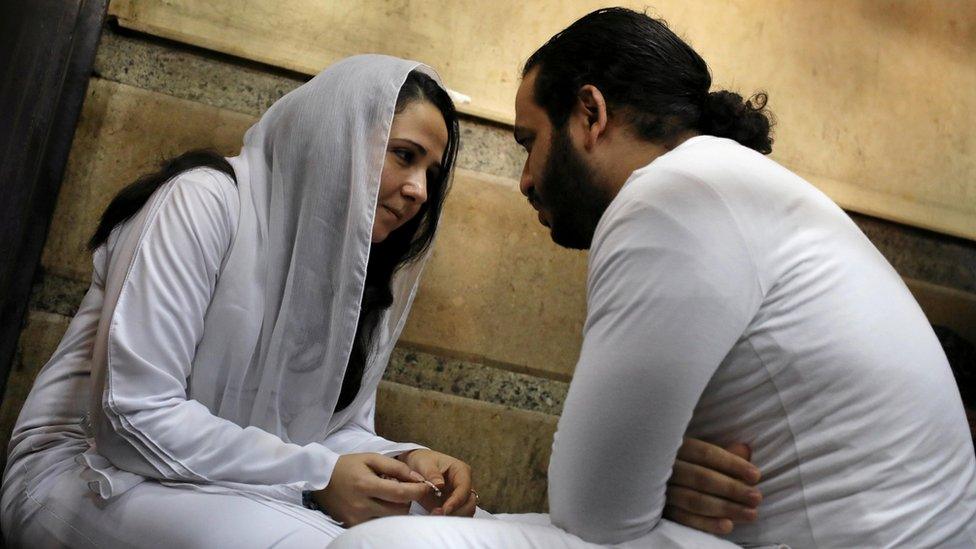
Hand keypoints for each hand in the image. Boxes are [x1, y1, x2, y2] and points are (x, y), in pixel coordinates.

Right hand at [312, 453, 429, 526]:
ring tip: (389, 496)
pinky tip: (380, 504)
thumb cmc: (347, 466)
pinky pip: (378, 524)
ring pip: (391, 520)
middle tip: (404, 489)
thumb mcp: (371, 458)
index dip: (418, 491)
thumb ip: (396, 467)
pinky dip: (385, 515)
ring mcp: (356, 518)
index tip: (428, 487)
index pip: (400, 493)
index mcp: (366, 485)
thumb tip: (417, 478)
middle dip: (408, 500)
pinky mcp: (353, 525)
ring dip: (397, 509)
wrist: (320, 479)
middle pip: (399, 510)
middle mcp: (361, 504)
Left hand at [398, 448, 476, 516]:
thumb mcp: (424, 463)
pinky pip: (456, 516)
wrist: (416, 467)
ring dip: (453, 517)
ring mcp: (459, 496)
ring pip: (465, 511)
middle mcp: (464, 484)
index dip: (456, 501)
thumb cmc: (422, 461)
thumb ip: (432, 473)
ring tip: (435, 516)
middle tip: (438, 515)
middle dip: (457, 512)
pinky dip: (448, 520)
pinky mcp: (452, 505)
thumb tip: (440, 485)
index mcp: (461, 471)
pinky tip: (435, 517)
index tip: (444, 510)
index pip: (464, 488)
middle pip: (469, 503)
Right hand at [664, 438, 762, 534]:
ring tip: (751, 514)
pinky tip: (728, 525)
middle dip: (732, 489)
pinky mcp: (661, 511)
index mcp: (677, 447)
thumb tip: (745, 450)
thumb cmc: (689, 465)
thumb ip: (724, 453)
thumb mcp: (702, 455)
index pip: (706, 453)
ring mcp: (661, 491)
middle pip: (701, 478)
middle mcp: (666, 467)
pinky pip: (684, 520)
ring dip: (726, 508)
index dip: (732, 464)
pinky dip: (707, 524)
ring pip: (694, 501)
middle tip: (756, 497)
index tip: (755, 476)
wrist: (659, 483)